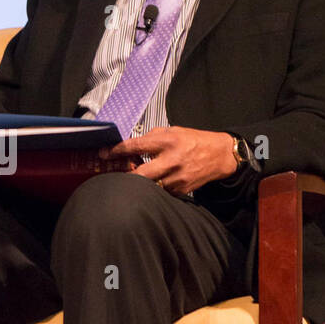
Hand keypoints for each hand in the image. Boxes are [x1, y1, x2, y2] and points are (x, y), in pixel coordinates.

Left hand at [102, 127, 236, 195]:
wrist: (219, 155)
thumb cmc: (195, 141)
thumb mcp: (173, 131)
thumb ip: (152, 137)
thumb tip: (131, 146)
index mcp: (168, 141)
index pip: (136, 146)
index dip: (117, 151)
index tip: (105, 154)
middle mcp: (172, 160)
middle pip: (139, 174)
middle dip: (125, 175)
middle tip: (116, 173)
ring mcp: (177, 177)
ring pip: (149, 186)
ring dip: (140, 183)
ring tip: (135, 177)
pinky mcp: (181, 190)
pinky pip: (161, 192)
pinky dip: (154, 188)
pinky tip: (154, 182)